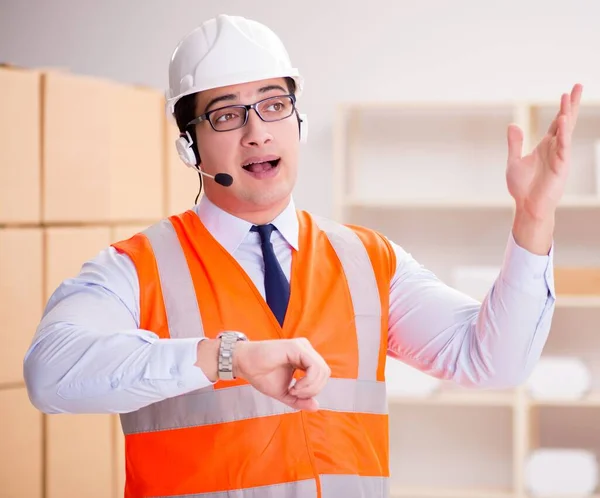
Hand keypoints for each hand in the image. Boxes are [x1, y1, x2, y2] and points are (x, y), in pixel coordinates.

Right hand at [233, 338, 330, 411]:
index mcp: (304, 358)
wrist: (244, 363)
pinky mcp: (296, 347)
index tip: (295, 394)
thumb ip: (300, 400)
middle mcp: (306, 350)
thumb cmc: (261, 374)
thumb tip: (316, 406)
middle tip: (296, 393)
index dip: (313, 390)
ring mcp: (302, 347)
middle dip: (313, 389)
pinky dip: (308, 381)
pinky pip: (314, 367)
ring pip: (322, 370)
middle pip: (325, 373)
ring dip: (310, 387)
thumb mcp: (284, 392)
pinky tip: (294, 386)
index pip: (322, 375)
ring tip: (294, 390)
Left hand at [506, 83, 582, 219]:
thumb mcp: (514, 161)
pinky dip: (563, 133)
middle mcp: (555, 148)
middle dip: (570, 104)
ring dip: (566, 114)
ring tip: (568, 96)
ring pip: (565, 131)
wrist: (527, 206)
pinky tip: (563, 121)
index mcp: (545, 146)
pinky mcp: (560, 166)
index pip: (556, 123)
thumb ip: (515, 143)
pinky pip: (563, 146)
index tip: (566, 92)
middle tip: (577, 85)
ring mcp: (559, 156)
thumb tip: (513, 124)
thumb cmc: (522, 187)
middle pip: (565, 121)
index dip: (561, 108)